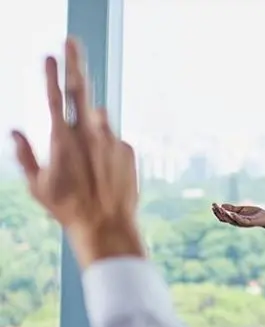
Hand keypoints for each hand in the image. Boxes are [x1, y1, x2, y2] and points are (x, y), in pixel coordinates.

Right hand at [11, 37, 141, 267]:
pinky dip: (106, 150)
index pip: (53, 97)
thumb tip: (15, 131)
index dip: (49, 74)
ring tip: (90, 161)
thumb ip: (25, 155)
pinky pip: (113, 141)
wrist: (107, 225)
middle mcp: (89, 133)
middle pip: (80, 89)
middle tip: (72, 41)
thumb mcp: (37, 185)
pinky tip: (104, 173)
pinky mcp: (128, 149)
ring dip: (92, 129)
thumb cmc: (67, 208)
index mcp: (62, 138)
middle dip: (75, 63)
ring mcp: (111, 139)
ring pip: (99, 120)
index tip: (47, 54)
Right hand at [211, 203, 264, 228]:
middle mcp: (237, 222)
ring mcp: (243, 223)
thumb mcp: (241, 209)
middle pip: (224, 219)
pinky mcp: (249, 222)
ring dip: (225, 215)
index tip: (212, 205)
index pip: (223, 217)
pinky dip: (236, 218)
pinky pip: (241, 221)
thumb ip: (232, 208)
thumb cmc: (254, 213)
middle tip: (214, 206)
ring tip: (220, 208)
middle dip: (218, 213)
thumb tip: (222, 205)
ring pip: (231, 220)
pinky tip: (232, 213)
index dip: (217, 212)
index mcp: (234, 219)